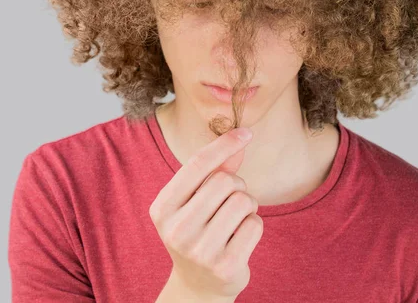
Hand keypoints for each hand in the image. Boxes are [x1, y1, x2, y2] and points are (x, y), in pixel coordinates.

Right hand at [150, 127, 262, 300]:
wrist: (198, 285)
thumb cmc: (198, 231)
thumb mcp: (196, 200)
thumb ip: (215, 169)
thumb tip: (239, 138)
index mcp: (162, 207)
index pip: (197, 163)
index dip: (225, 144)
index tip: (246, 132)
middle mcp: (176, 229)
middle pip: (225, 181)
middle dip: (236, 186)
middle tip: (229, 202)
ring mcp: (199, 250)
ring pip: (243, 201)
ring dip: (247, 206)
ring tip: (233, 221)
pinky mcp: (225, 266)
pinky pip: (255, 224)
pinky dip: (253, 226)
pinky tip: (239, 239)